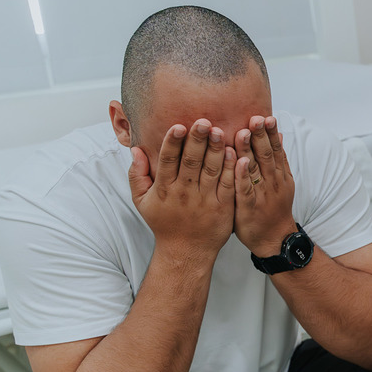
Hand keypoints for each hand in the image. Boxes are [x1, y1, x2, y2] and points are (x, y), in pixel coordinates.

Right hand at [128, 119, 234, 258]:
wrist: (186, 251)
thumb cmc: (164, 223)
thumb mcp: (142, 201)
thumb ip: (136, 175)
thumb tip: (135, 149)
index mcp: (165, 188)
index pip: (168, 160)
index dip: (173, 142)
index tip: (179, 125)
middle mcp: (185, 193)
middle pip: (191, 162)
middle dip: (197, 140)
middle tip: (203, 121)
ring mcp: (205, 200)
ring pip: (211, 171)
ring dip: (216, 150)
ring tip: (219, 130)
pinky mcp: (224, 207)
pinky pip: (229, 185)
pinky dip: (232, 169)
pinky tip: (235, 153)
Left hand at [232, 115, 296, 252]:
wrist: (274, 239)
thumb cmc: (272, 208)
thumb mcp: (281, 182)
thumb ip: (278, 160)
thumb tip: (278, 134)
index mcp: (279, 175)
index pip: (276, 150)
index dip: (271, 133)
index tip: (266, 116)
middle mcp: (273, 182)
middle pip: (266, 155)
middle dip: (261, 136)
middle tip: (255, 118)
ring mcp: (262, 195)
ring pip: (255, 169)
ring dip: (249, 150)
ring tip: (243, 132)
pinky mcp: (249, 208)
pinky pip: (245, 190)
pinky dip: (242, 176)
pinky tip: (237, 163)